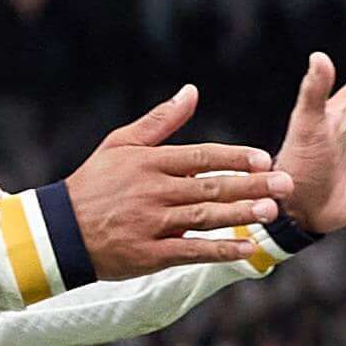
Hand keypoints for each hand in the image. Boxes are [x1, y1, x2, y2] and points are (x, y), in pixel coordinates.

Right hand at [61, 89, 290, 279]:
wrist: (60, 232)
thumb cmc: (94, 183)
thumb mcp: (120, 144)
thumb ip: (160, 120)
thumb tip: (192, 91)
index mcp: (149, 162)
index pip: (201, 156)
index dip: (235, 157)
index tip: (265, 157)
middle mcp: (153, 192)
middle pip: (211, 186)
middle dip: (252, 185)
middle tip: (285, 183)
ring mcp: (152, 224)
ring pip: (206, 216)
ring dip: (242, 215)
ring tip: (273, 212)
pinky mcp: (150, 254)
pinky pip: (192, 251)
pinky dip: (220, 250)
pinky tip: (247, 249)